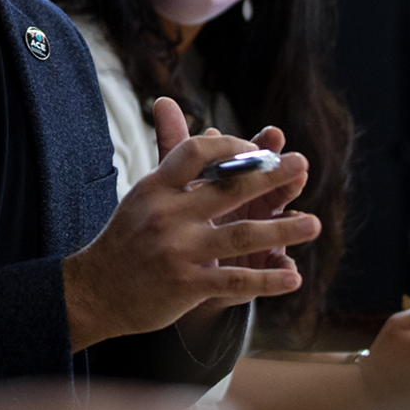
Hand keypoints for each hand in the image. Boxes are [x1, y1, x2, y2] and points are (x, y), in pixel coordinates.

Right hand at [62, 99, 319, 351]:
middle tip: (301, 164)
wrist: (96, 291)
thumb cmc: (128, 237)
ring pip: (240, 235)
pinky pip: (235, 281)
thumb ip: (174, 161)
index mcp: (157, 187)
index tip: (256, 149)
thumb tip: (192, 118)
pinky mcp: (186, 286)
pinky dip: (267, 280)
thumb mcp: (144, 193)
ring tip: (313, 223)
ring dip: (282, 229)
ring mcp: (178, 251)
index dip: (231, 147)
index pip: (197, 152)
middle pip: (228, 189)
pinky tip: (293, 277)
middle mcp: (168, 215)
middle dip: (270, 176)